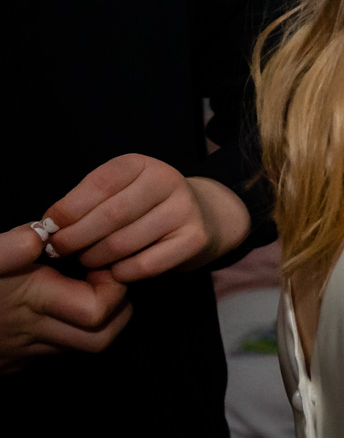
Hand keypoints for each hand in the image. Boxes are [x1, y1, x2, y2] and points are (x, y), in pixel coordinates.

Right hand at [0, 224, 132, 370]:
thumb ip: (8, 248)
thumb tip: (41, 234)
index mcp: (30, 303)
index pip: (100, 311)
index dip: (114, 288)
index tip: (102, 264)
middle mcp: (31, 334)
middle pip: (102, 339)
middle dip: (118, 311)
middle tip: (106, 281)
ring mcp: (20, 353)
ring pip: (80, 349)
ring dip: (94, 323)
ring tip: (83, 291)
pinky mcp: (8, 362)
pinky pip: (50, 353)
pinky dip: (63, 333)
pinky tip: (51, 309)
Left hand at [44, 154, 249, 281]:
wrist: (202, 216)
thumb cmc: (144, 207)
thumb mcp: (118, 192)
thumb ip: (86, 205)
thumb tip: (47, 229)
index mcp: (142, 165)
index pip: (99, 184)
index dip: (68, 209)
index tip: (48, 228)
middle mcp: (168, 181)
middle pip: (110, 216)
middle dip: (75, 238)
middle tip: (59, 251)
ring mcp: (185, 210)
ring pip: (124, 243)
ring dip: (96, 258)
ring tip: (88, 260)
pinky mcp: (195, 239)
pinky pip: (145, 265)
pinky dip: (121, 273)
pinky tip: (115, 270)